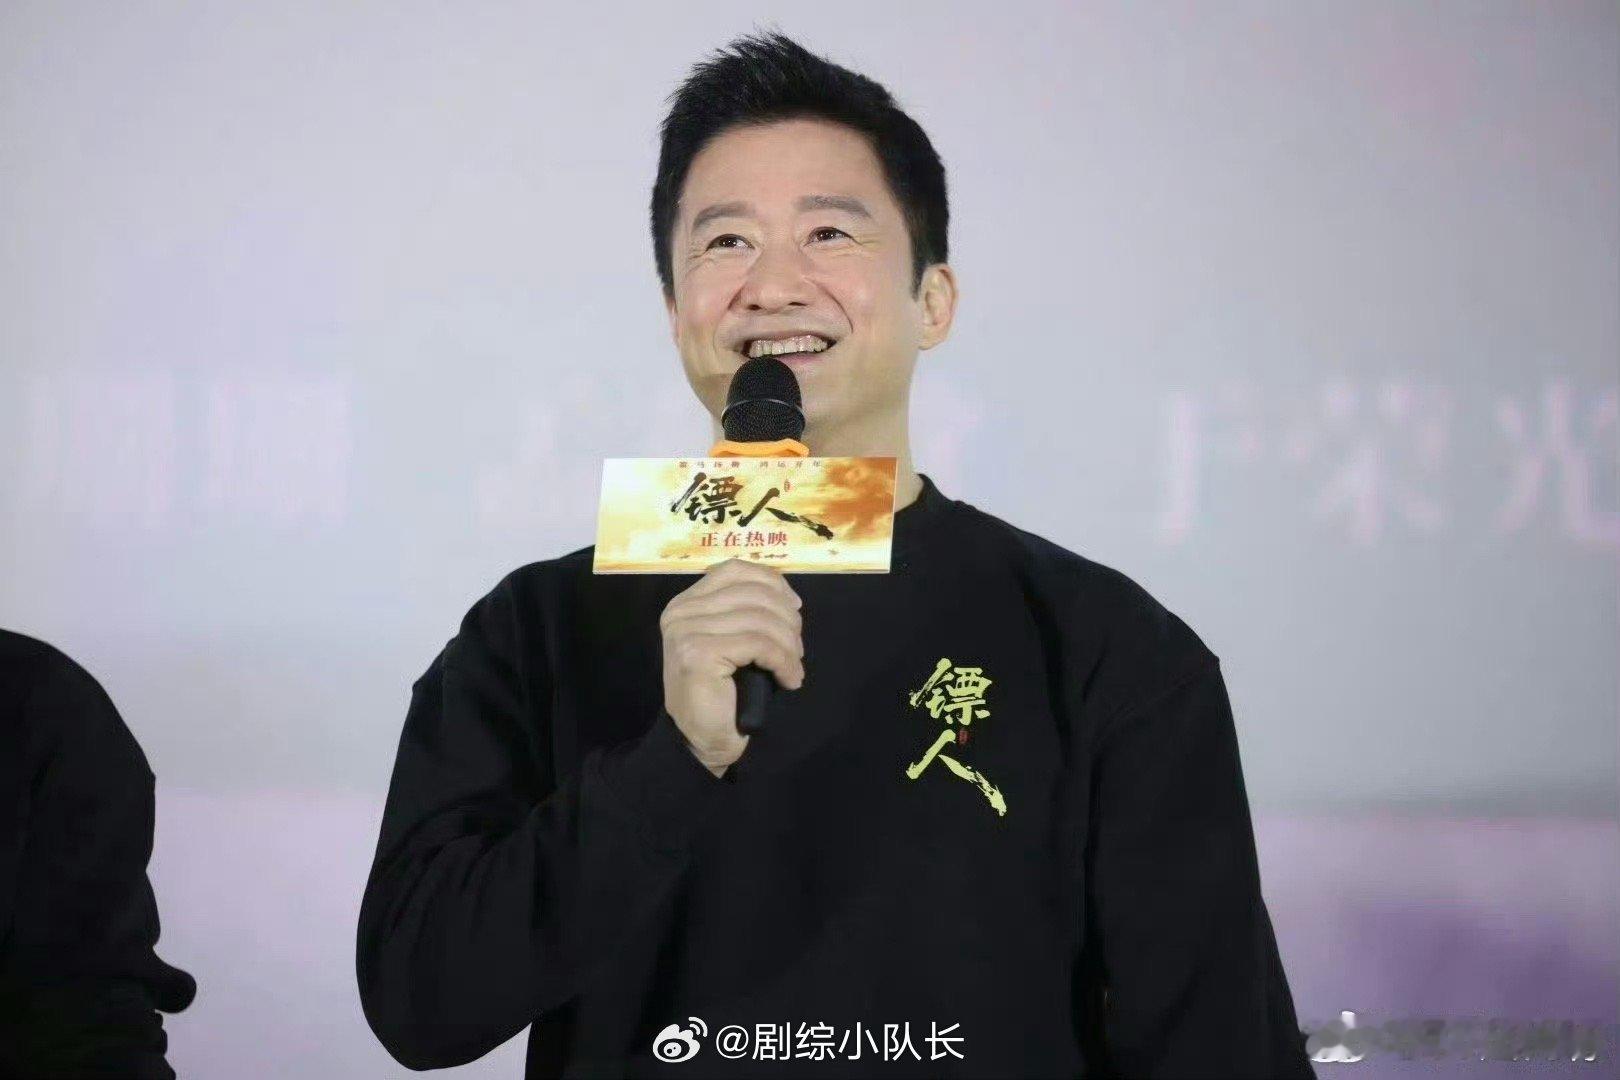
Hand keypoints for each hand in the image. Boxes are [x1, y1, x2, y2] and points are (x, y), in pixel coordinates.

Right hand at [660, 557, 803, 774]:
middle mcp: (680, 611)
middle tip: (796, 649)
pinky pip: (759, 644)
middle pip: (753, 593)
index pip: (736, 569)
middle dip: (787, 618)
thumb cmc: (722, 693)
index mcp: (687, 602)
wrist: (701, 741)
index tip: (795, 608)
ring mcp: (686, 630)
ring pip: (760, 619)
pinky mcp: (698, 652)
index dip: (773, 583)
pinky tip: (790, 679)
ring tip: (794, 667)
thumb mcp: (734, 641)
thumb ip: (746, 612)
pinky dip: (783, 661)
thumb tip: (789, 596)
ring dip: (788, 644)